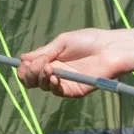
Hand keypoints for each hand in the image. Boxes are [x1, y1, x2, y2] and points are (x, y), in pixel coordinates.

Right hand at [18, 28, 133, 97]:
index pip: (31, 68)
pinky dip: (52, 85)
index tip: (23, 63)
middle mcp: (56, 72)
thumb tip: (22, 58)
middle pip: (32, 80)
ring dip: (40, 77)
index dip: (24, 68)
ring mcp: (64, 82)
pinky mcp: (74, 90)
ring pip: (42, 86)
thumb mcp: (62, 42)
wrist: (111, 49)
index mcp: (51, 59)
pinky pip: (57, 92)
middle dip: (28, 74)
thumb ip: (43, 52)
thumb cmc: (90, 41)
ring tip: (48, 68)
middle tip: (36, 65)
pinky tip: (54, 76)